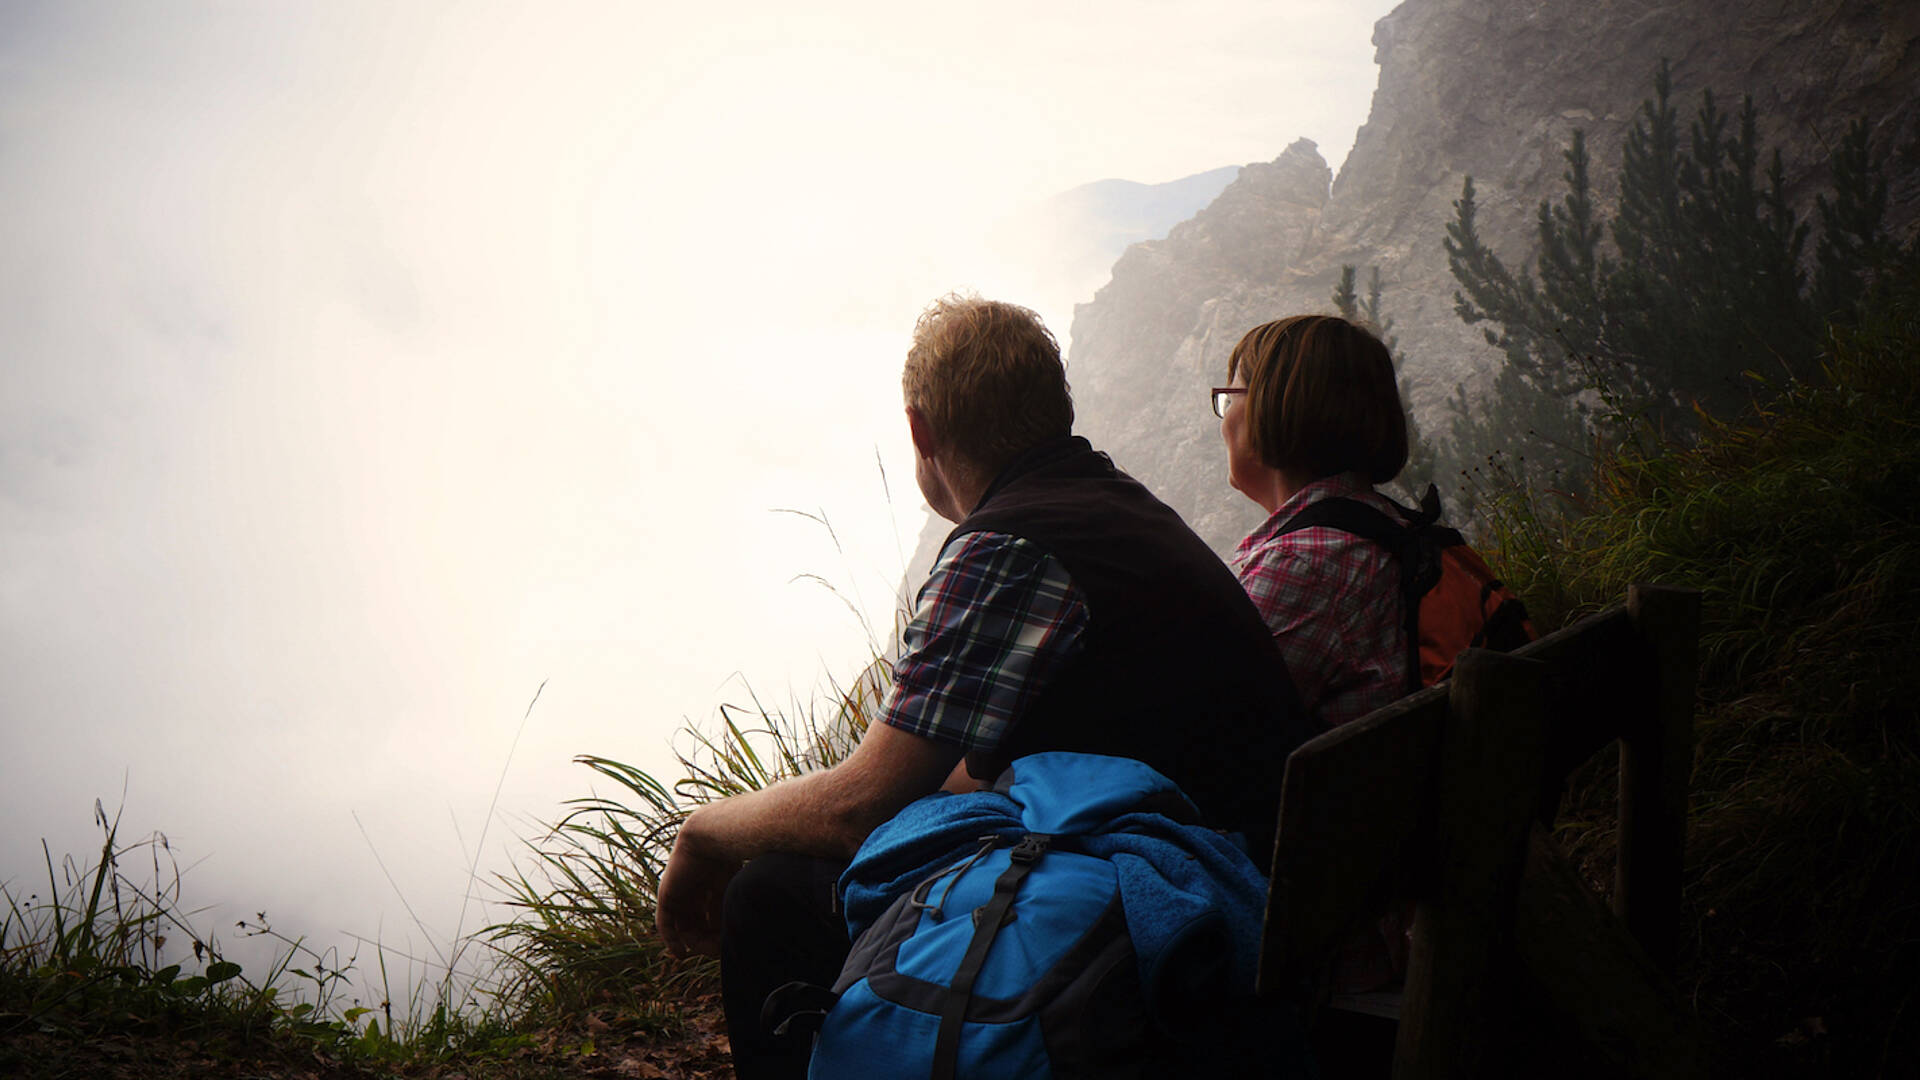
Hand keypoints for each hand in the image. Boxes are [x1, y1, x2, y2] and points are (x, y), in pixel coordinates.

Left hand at [656, 810, 737, 958]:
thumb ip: (751, 896)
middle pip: (701, 922)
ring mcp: (681, 890)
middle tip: (722, 950)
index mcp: (717, 881)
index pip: (717, 915)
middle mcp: (698, 887)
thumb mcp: (745, 878)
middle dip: (712, 938)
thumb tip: (776, 920)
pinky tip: (681, 954)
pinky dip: (671, 939)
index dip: (724, 932)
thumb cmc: (737, 851)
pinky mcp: (667, 894)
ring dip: (695, 941)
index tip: (733, 944)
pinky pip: (665, 923)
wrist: (712, 833)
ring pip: (685, 925)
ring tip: (707, 950)